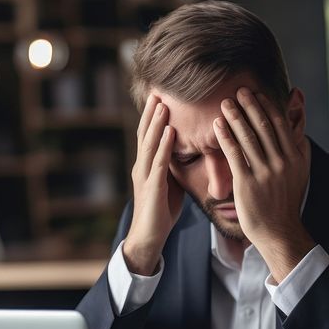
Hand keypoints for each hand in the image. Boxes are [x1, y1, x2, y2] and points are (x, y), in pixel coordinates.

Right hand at [123, 95, 184, 274]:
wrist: (148, 237)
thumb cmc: (161, 212)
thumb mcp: (169, 185)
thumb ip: (173, 167)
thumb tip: (186, 153)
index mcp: (146, 166)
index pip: (149, 135)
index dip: (153, 116)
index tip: (160, 96)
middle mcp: (142, 167)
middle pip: (145, 133)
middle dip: (151, 112)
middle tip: (158, 90)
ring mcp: (145, 177)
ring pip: (150, 144)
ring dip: (157, 124)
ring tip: (163, 105)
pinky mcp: (152, 188)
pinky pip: (159, 163)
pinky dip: (164, 146)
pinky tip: (171, 133)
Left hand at [214, 88, 313, 282]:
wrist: (279, 231)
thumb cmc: (285, 202)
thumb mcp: (300, 175)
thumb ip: (300, 152)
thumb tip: (299, 131)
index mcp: (295, 157)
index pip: (280, 125)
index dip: (266, 106)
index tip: (256, 93)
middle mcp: (282, 162)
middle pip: (264, 127)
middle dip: (250, 106)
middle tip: (238, 90)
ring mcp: (265, 173)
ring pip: (249, 138)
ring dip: (236, 117)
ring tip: (225, 103)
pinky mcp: (248, 184)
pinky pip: (235, 155)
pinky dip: (226, 137)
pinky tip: (218, 125)